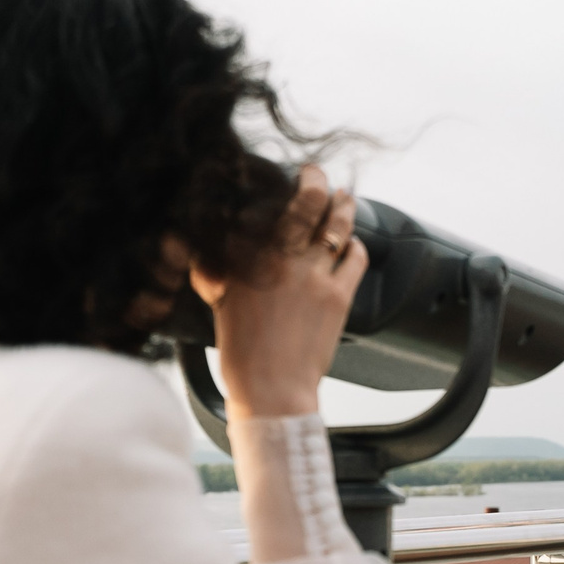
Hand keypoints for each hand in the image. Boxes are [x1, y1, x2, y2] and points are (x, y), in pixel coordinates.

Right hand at [191, 165, 367, 419]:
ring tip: (344, 197)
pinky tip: (353, 245)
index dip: (277, 187)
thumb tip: (207, 257)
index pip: (266, 206)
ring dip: (343, 206)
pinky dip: (356, 247)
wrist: (271, 389)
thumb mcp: (219, 305)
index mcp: (249, 258)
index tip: (281, 180)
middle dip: (314, 180)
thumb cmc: (241, 354)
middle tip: (316, 173)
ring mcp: (313, 276)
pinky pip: (355, 259)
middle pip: (307, 202)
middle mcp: (282, 260)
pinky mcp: (338, 296)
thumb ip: (217, 273)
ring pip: (336, 225)